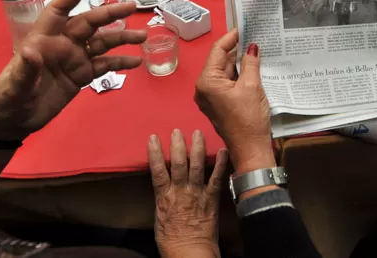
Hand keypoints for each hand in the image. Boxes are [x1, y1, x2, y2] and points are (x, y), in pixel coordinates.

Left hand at [0, 0, 146, 139]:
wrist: (12, 121)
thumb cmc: (7, 98)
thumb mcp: (14, 85)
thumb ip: (25, 69)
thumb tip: (30, 52)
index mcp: (44, 39)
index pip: (59, 10)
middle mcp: (62, 44)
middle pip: (88, 23)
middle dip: (109, 13)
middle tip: (131, 6)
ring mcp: (74, 60)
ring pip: (102, 43)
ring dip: (122, 38)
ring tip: (142, 36)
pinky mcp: (81, 76)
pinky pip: (104, 66)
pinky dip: (121, 63)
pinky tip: (136, 61)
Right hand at [148, 129, 227, 257]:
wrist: (190, 253)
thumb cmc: (172, 240)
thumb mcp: (160, 218)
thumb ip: (162, 200)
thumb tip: (162, 187)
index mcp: (164, 197)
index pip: (157, 170)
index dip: (155, 153)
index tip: (153, 137)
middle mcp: (180, 192)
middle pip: (178, 164)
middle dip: (178, 145)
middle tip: (177, 130)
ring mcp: (197, 194)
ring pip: (196, 166)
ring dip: (197, 148)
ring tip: (197, 133)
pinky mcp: (212, 199)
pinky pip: (216, 179)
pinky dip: (220, 164)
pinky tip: (223, 150)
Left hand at [195, 30, 274, 172]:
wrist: (250, 149)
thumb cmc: (249, 118)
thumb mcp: (252, 86)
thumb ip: (250, 63)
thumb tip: (252, 46)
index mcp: (206, 82)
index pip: (217, 51)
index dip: (231, 38)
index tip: (243, 27)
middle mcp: (203, 88)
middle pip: (220, 61)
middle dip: (236, 50)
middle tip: (253, 36)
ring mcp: (210, 97)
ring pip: (224, 73)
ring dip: (239, 63)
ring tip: (256, 50)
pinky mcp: (218, 104)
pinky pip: (227, 84)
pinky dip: (238, 76)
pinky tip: (252, 68)